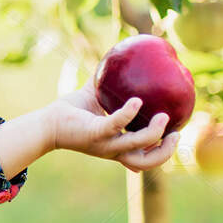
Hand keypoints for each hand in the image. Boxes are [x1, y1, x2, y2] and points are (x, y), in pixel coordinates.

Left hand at [48, 85, 179, 171]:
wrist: (46, 123)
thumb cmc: (70, 112)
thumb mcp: (94, 99)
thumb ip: (108, 84)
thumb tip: (118, 59)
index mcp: (116, 145)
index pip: (144, 157)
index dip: (162, 153)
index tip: (176, 135)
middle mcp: (113, 149)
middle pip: (146, 163)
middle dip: (165, 152)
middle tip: (176, 134)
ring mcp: (104, 144)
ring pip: (137, 147)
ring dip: (154, 134)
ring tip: (162, 116)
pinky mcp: (94, 134)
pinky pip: (116, 125)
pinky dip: (128, 114)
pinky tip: (136, 101)